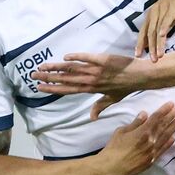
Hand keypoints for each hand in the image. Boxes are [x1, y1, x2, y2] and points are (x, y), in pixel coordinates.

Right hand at [34, 53, 155, 118]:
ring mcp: (96, 70)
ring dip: (57, 67)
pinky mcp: (103, 60)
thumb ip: (100, 106)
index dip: (53, 89)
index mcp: (91, 90)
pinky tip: (65, 57)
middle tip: (34, 75)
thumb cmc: (126, 87)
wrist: (140, 76)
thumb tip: (91, 118)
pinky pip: (87, 58)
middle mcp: (91, 80)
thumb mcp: (112, 99)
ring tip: (43, 66)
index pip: (68, 90)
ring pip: (72, 69)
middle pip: (66, 79)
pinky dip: (76, 57)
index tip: (39, 88)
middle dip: (49, 78)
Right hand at [89, 103, 174, 174]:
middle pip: (163, 126)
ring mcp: (152, 152)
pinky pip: (163, 149)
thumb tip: (145, 114)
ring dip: (173, 128)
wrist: (111, 168)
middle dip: (171, 116)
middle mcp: (150, 141)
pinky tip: (173, 137)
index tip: (171, 104)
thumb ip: (135, 123)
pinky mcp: (151, 160)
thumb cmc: (113, 148)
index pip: (156, 118)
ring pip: (166, 137)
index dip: (164, 110)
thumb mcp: (122, 131)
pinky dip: (168, 143)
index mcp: (143, 132)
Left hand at [135, 0, 174, 60]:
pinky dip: (164, 28)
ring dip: (157, 43)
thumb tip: (160, 38)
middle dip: (149, 47)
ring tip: (158, 56)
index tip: (138, 56)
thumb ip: (164, 25)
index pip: (144, 31)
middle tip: (150, 61)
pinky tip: (162, 37)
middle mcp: (155, 11)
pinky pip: (166, 19)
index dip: (141, 43)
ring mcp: (163, 8)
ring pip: (157, 29)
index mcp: (153, 13)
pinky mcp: (173, 6)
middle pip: (149, 32)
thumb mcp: (171, 16)